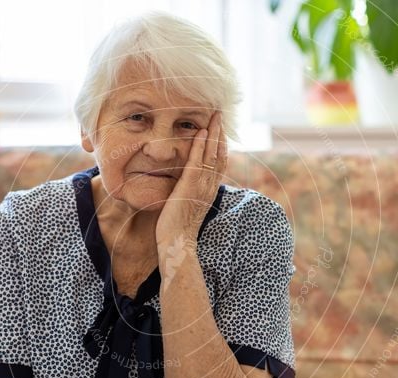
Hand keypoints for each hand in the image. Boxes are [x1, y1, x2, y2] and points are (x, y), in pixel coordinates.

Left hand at [155, 110, 227, 246]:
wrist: (177, 243)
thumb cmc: (177, 228)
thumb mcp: (187, 205)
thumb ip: (190, 192)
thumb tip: (185, 183)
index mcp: (209, 189)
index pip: (219, 161)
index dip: (221, 144)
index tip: (219, 128)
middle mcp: (209, 185)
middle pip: (220, 154)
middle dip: (220, 133)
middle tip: (219, 114)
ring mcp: (201, 186)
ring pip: (212, 154)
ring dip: (213, 133)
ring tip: (213, 116)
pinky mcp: (189, 187)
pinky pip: (197, 162)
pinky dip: (199, 146)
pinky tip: (200, 132)